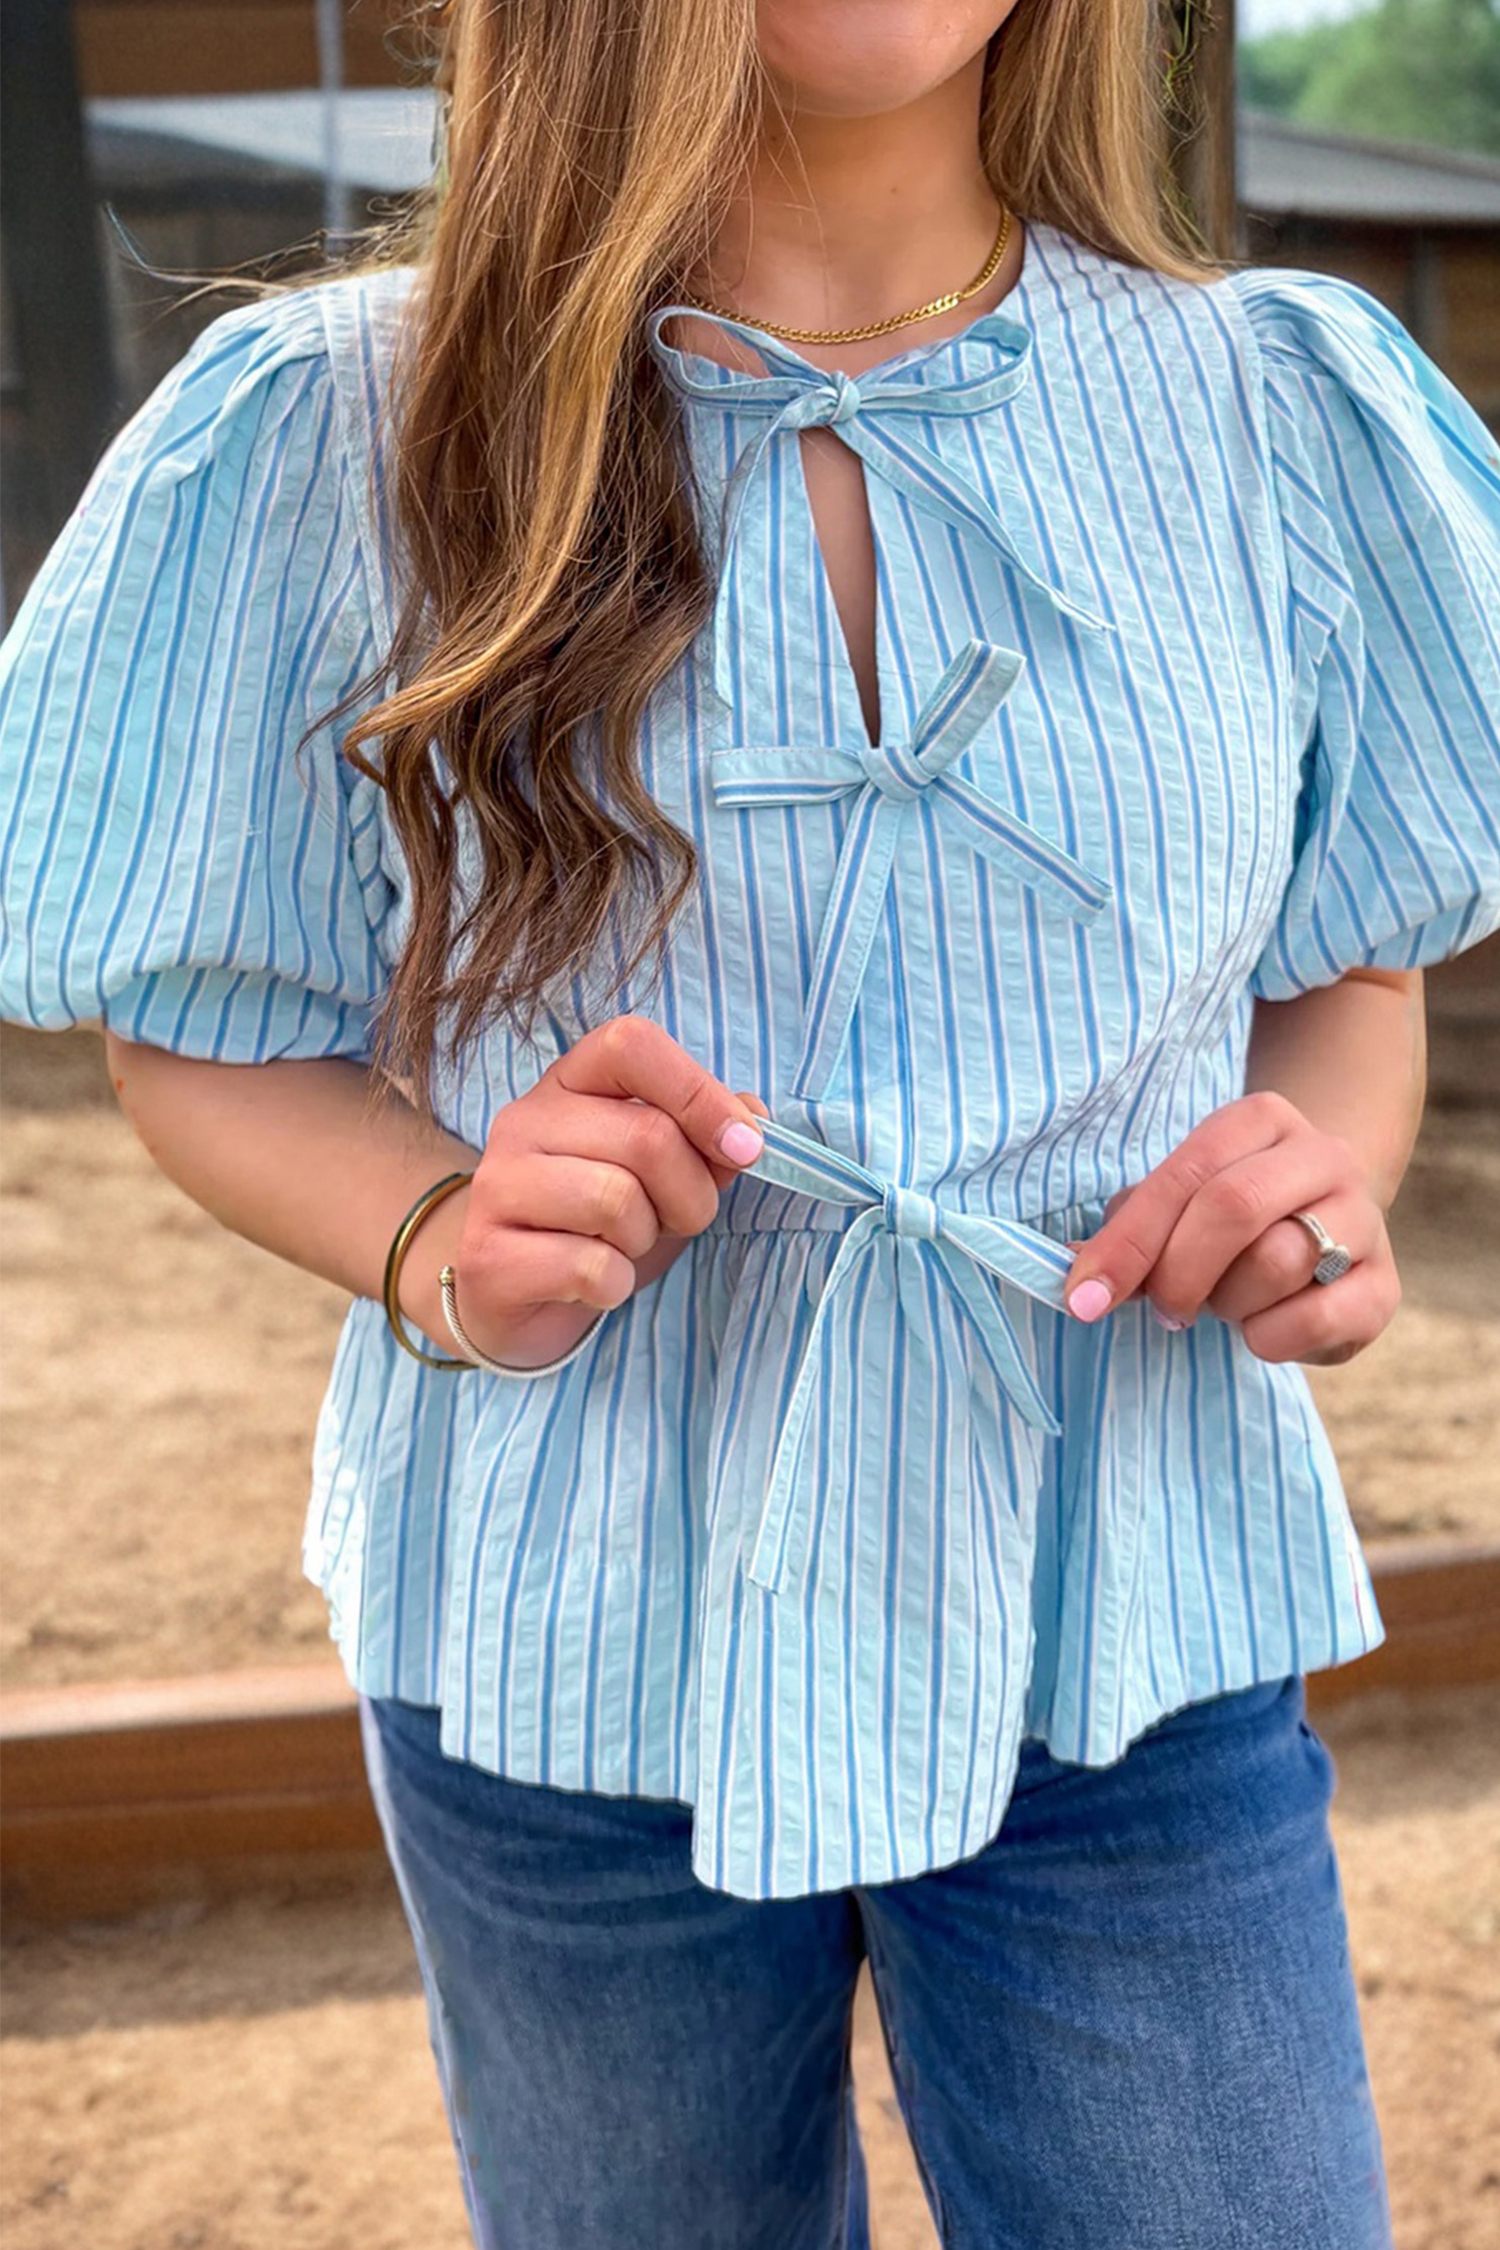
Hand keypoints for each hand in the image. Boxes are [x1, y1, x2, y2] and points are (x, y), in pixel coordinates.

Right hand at [408, 1016, 768, 1370]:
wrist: (509, 1295)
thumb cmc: (595, 1223)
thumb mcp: (660, 1174)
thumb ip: (704, 1138)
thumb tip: (754, 1116)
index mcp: (568, 1084)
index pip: (631, 1044)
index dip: (698, 1092)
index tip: (743, 1147)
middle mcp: (523, 1122)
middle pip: (647, 1137)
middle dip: (691, 1194)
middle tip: (677, 1219)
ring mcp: (497, 1186)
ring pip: (616, 1201)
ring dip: (645, 1240)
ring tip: (623, 1247)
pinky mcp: (488, 1256)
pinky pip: (589, 1267)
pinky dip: (614, 1285)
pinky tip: (592, 1282)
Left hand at [1061, 1090, 1401, 1366]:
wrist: (1328, 1235)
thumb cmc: (1231, 1221)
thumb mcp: (1177, 1207)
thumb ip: (1129, 1230)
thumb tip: (1073, 1274)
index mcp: (1261, 1120)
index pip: (1186, 1173)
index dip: (1128, 1241)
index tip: (1084, 1297)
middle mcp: (1323, 1155)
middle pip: (1233, 1208)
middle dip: (1178, 1273)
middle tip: (1165, 1309)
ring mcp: (1365, 1218)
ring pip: (1276, 1262)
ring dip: (1228, 1303)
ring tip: (1226, 1303)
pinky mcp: (1385, 1287)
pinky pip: (1315, 1319)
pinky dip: (1270, 1338)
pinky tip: (1263, 1328)